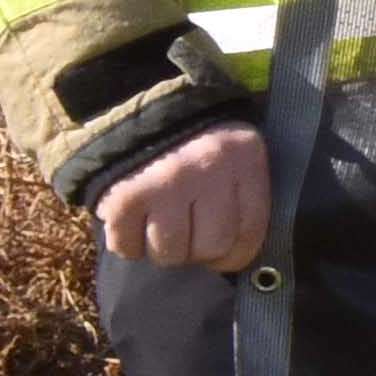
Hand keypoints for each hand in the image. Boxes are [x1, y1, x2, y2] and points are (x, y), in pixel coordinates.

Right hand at [95, 121, 271, 269]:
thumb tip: (234, 257)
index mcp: (245, 158)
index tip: (220, 250)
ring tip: (158, 222)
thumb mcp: (233, 160)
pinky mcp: (125, 196)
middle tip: (184, 229)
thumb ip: (243, 200)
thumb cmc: (193, 150)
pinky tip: (132, 220)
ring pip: (169, 253)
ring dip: (160, 248)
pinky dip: (126, 243)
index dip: (233, 254)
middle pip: (210, 247)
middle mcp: (208, 168)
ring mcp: (165, 181)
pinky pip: (127, 248)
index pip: (250, 233)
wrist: (136, 118)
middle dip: (196, 250)